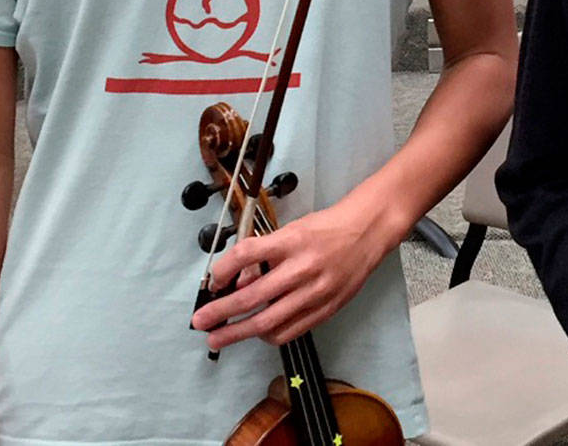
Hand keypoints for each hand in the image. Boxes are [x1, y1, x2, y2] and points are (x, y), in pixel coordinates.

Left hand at [191, 194, 389, 350]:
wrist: (366, 232)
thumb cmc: (326, 228)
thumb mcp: (292, 229)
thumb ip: (266, 254)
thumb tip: (238, 280)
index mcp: (292, 240)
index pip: (246, 255)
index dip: (222, 270)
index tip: (212, 281)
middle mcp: (302, 267)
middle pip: (252, 296)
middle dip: (220, 312)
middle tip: (200, 321)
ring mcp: (315, 292)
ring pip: (268, 321)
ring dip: (237, 333)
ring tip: (219, 338)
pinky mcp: (325, 309)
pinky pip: (289, 331)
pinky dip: (268, 334)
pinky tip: (257, 332)